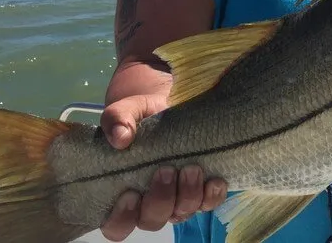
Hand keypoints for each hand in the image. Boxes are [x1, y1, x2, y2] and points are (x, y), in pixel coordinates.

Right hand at [99, 93, 227, 241]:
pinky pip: (208, 204)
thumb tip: (120, 138)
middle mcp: (148, 202)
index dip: (122, 218)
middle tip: (166, 170)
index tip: (130, 194)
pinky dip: (212, 196)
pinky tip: (215, 180)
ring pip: (181, 214)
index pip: (116, 225)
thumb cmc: (140, 116)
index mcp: (122, 192)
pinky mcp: (200, 190)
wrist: (168, 106)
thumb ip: (116, 120)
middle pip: (152, 220)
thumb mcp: (126, 110)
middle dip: (161, 199)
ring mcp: (176, 199)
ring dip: (188, 195)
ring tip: (192, 168)